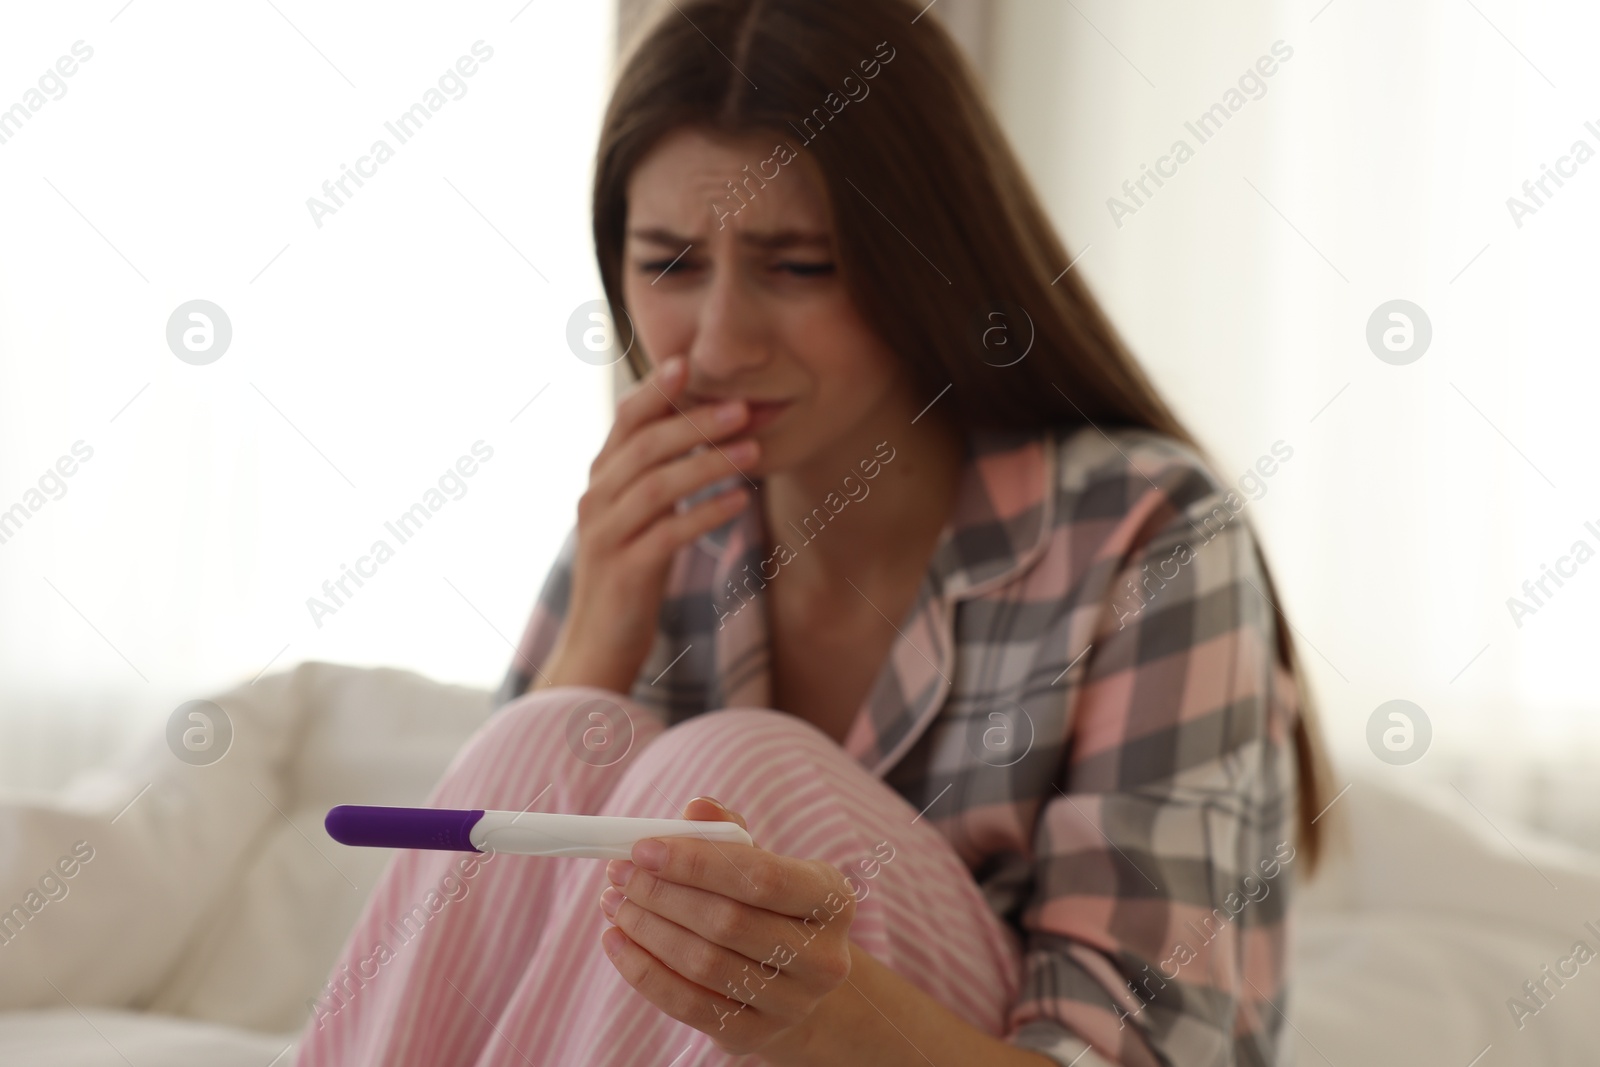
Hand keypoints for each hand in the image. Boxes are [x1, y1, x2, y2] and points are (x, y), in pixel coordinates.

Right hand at [540, 356, 758, 692]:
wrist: (597, 648)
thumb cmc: (628, 579)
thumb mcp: (638, 520)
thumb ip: (654, 478)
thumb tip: (696, 433)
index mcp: (599, 482)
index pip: (625, 422)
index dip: (655, 391)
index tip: (689, 363)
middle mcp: (595, 502)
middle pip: (645, 447)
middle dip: (695, 423)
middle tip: (742, 408)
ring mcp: (605, 537)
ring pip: (656, 486)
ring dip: (707, 464)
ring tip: (752, 451)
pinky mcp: (624, 572)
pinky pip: (668, 533)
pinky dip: (705, 513)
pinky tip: (739, 501)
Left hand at [597, 796, 857, 1055]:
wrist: (797, 983)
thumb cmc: (772, 909)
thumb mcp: (764, 864)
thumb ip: (728, 833)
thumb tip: (698, 808)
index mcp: (831, 899)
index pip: (761, 877)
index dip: (697, 862)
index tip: (644, 848)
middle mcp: (822, 957)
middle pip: (728, 922)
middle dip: (662, 894)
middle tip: (621, 873)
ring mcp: (791, 1004)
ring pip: (704, 964)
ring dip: (647, 929)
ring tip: (616, 903)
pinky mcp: (753, 1035)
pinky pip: (688, 1005)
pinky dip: (643, 971)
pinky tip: (617, 943)